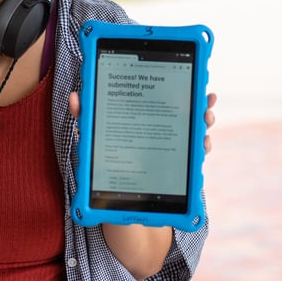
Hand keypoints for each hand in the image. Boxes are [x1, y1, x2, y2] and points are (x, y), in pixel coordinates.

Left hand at [68, 91, 217, 154]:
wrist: (117, 203)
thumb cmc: (105, 166)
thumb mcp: (93, 139)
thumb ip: (86, 118)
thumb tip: (75, 97)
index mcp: (142, 120)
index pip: (162, 98)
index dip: (177, 85)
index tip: (189, 76)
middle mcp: (160, 131)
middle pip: (184, 112)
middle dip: (197, 102)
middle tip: (205, 98)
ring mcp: (171, 150)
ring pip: (193, 131)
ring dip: (203, 122)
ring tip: (206, 118)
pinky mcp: (177, 169)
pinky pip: (193, 157)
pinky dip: (201, 148)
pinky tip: (204, 145)